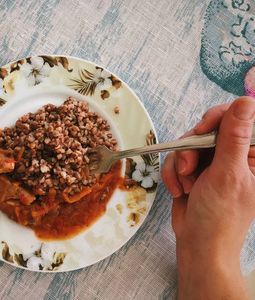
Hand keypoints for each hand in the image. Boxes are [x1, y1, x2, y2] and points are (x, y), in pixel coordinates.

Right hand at [162, 97, 254, 298]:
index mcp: (253, 155)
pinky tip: (180, 190)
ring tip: (186, 185)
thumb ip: (233, 137)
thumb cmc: (220, 216)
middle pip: (208, 129)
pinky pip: (177, 158)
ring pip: (188, 143)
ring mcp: (213, 163)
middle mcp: (234, 156)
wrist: (199, 244)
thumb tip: (244, 102)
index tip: (202, 129)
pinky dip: (173, 173)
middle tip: (190, 168)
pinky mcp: (195, 170)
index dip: (218, 118)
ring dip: (180, 164)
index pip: (240, 118)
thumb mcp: (228, 174)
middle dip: (192, 148)